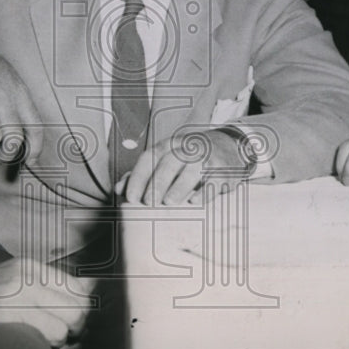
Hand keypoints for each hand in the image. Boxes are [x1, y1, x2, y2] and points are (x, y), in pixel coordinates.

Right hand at [0, 40, 42, 163]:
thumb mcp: (10, 78)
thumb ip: (17, 102)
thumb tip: (19, 129)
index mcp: (21, 94)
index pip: (36, 128)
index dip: (36, 149)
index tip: (33, 160)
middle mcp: (8, 103)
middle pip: (14, 140)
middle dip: (7, 151)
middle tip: (1, 154)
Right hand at [0, 258, 93, 347]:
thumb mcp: (12, 279)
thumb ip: (43, 286)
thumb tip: (84, 295)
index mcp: (30, 267)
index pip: (76, 287)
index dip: (81, 308)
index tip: (74, 321)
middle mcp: (27, 277)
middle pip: (76, 306)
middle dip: (76, 327)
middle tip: (66, 336)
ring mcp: (18, 296)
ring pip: (65, 324)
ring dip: (61, 339)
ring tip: (48, 340)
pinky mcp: (9, 316)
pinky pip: (47, 335)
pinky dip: (47, 345)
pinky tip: (34, 344)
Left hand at [115, 129, 252, 205]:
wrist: (228, 147)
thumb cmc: (190, 158)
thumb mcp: (166, 159)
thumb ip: (143, 173)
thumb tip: (119, 188)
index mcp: (169, 146)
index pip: (150, 157)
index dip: (138, 176)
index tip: (131, 197)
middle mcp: (186, 149)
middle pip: (169, 162)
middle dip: (157, 182)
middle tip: (148, 202)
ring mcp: (206, 158)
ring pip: (192, 169)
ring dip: (179, 186)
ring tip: (168, 202)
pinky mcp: (222, 170)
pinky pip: (213, 180)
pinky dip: (205, 191)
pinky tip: (195, 202)